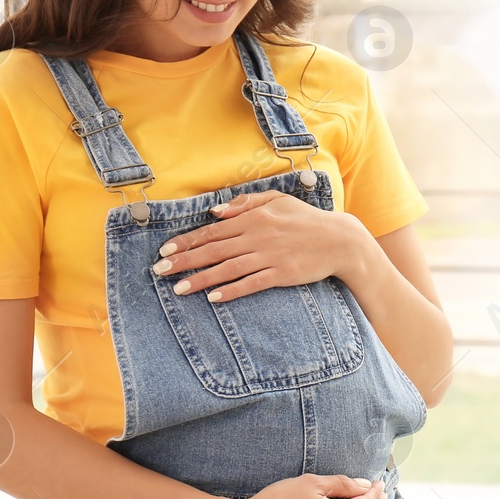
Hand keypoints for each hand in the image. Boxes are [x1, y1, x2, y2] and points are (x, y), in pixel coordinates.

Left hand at [150, 189, 367, 302]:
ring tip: (179, 288)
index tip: (166, 251)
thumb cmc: (307, 220)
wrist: (339, 240)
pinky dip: (232, 290)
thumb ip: (246, 203)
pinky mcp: (282, 273)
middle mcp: (257, 236)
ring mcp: (270, 255)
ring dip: (201, 278)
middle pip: (213, 250)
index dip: (187, 241)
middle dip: (184, 261)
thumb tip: (215, 210)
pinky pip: (252, 283)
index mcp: (254, 218)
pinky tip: (214, 298)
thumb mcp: (278, 200)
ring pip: (227, 268)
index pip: (213, 230)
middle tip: (160, 271)